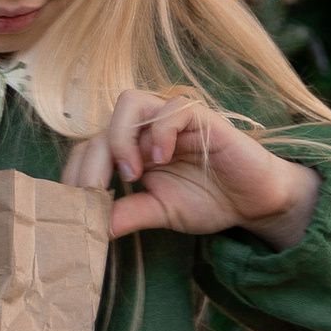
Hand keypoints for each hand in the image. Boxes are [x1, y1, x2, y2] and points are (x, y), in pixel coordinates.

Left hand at [60, 89, 320, 245]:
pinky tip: (162, 159)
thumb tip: (88, 228)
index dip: (76, 175)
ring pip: (130, 103)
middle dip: (92, 165)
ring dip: (121, 138)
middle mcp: (147, 128)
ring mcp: (173, 119)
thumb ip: (127, 214)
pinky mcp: (201, 117)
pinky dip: (160, 131)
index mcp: (132, 148)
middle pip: (101, 129)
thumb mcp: (159, 211)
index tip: (75, 206)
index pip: (89, 150)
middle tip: (94, 196)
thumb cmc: (209, 200)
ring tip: (131, 174)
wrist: (255, 200)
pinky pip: (172, 109)